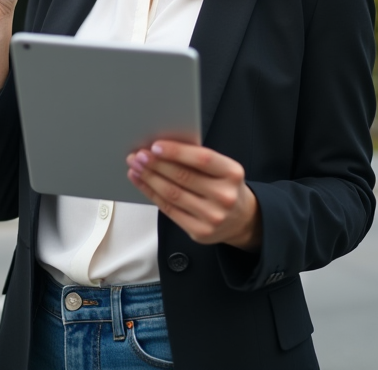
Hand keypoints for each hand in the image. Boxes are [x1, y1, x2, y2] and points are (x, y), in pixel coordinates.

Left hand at [127, 140, 261, 251]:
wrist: (242, 219)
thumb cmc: (225, 186)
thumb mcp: (222, 169)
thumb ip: (198, 160)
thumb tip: (162, 149)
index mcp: (232, 173)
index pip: (202, 159)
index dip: (176, 152)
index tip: (155, 146)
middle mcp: (224, 196)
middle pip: (182, 177)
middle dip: (156, 164)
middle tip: (138, 156)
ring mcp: (212, 216)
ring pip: (172, 194)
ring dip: (149, 179)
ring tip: (135, 167)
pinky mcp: (200, 231)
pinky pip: (169, 210)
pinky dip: (152, 194)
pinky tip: (142, 183)